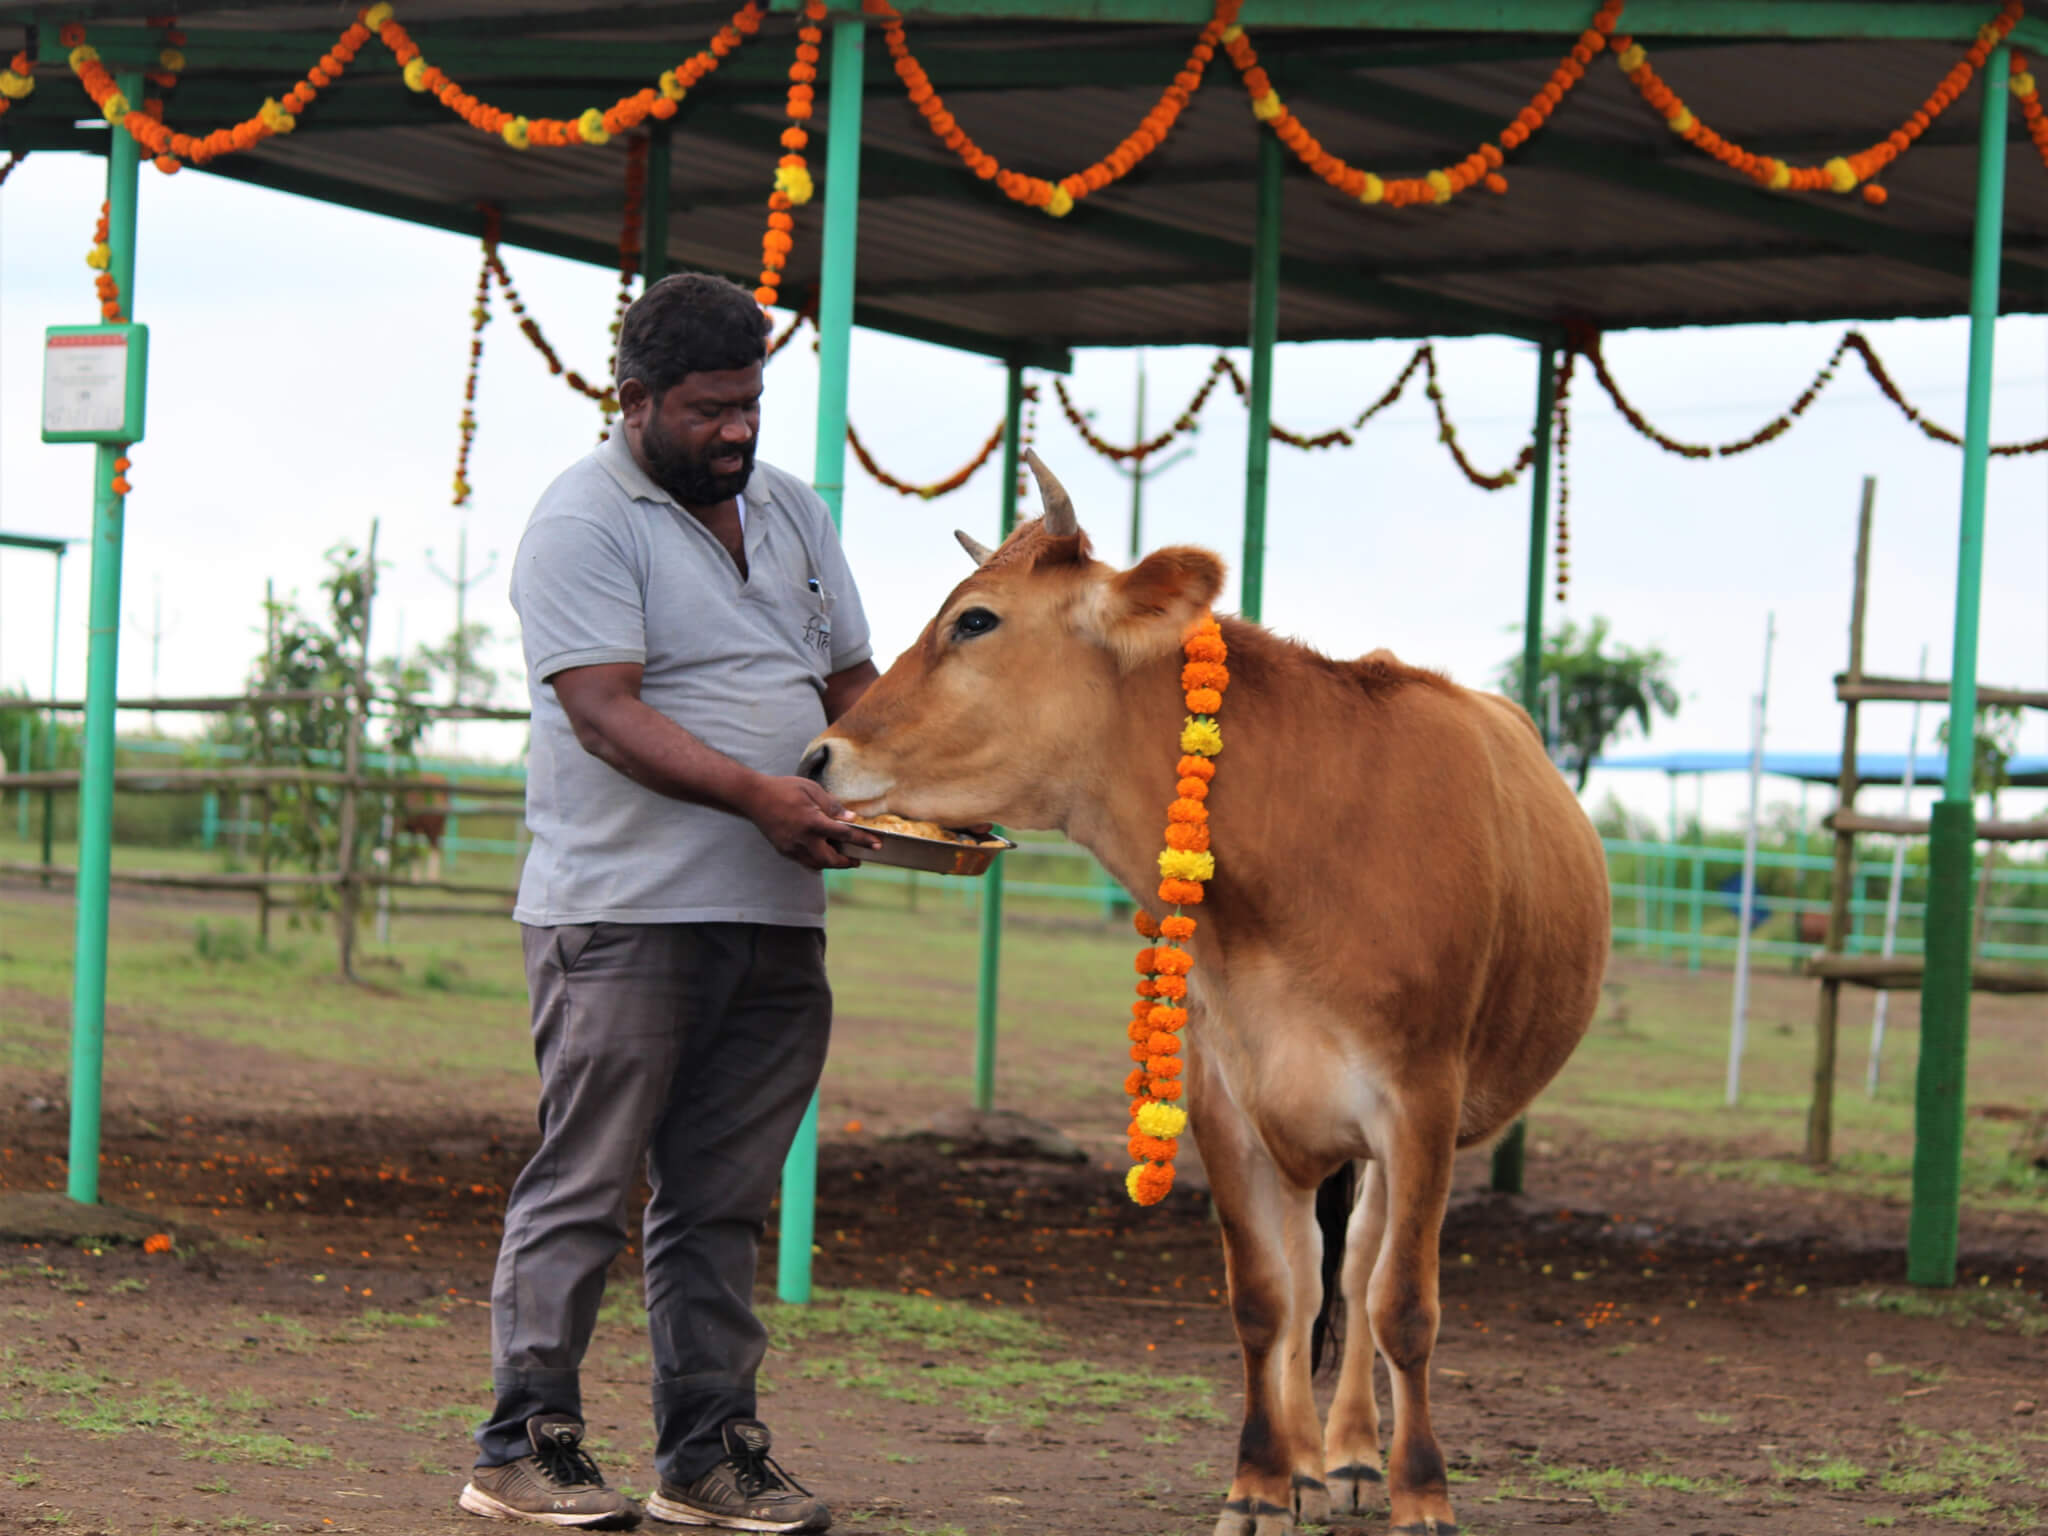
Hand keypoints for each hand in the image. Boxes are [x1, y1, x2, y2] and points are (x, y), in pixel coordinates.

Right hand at [742, 775, 883, 870]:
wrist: (753, 797)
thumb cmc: (784, 789)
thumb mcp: (812, 790)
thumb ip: (832, 805)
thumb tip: (851, 818)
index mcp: (812, 821)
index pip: (844, 834)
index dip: (863, 840)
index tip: (876, 844)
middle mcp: (803, 838)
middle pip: (831, 859)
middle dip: (847, 862)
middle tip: (858, 859)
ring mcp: (792, 847)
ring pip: (817, 864)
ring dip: (832, 864)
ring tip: (843, 859)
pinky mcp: (784, 850)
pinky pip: (804, 861)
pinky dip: (817, 861)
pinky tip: (823, 854)